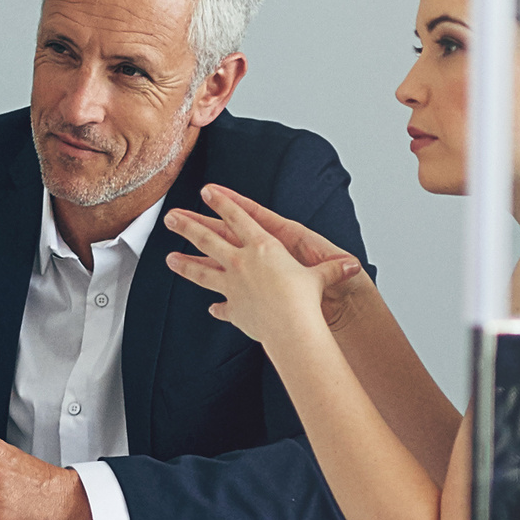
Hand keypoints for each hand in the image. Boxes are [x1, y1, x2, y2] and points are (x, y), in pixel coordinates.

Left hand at [162, 184, 363, 345]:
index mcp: (262, 246)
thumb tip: (351, 265)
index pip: (239, 217)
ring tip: (168, 258)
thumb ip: (331, 269)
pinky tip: (212, 308)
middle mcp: (241, 262)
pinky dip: (219, 308)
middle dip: (188, 226)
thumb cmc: (306, 298)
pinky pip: (223, 307)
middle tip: (170, 217)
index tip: (206, 192)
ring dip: (185, 264)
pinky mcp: (233, 309)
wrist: (293, 327)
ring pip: (202, 271)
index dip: (223, 202)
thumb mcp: (320, 277)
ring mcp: (233, 286)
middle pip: (208, 239)